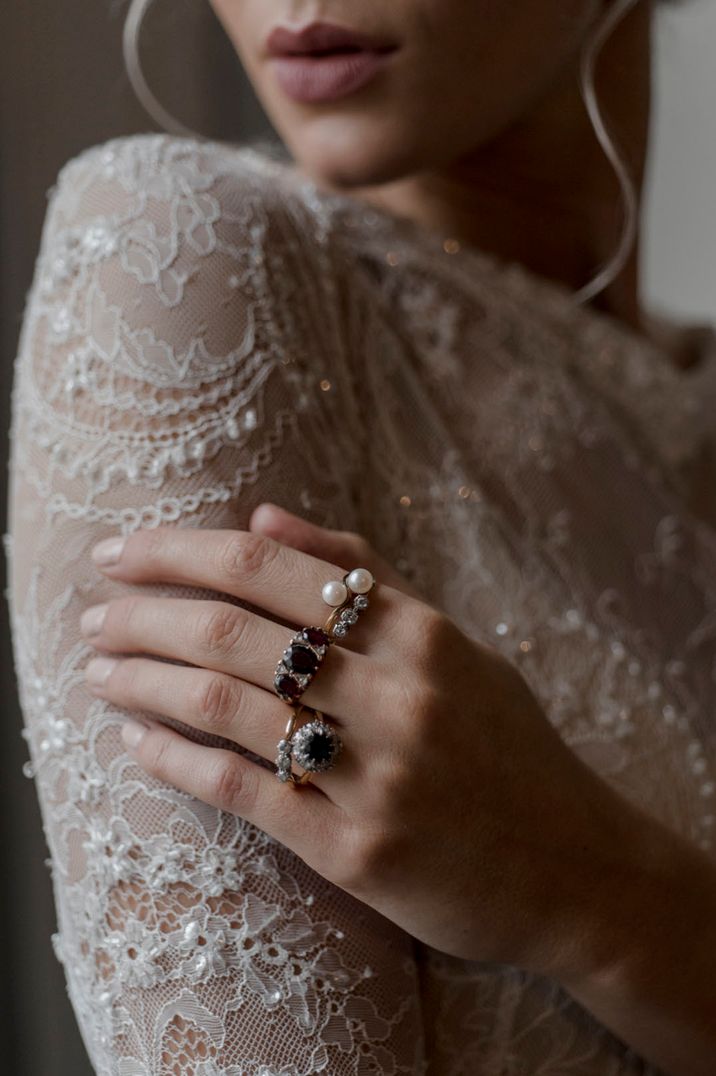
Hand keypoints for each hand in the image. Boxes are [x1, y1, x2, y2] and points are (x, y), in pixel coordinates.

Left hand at [80, 503, 636, 981]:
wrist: (577, 868)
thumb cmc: (507, 747)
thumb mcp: (455, 646)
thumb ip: (367, 576)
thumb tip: (264, 519)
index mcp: (423, 632)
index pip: (275, 567)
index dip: (183, 551)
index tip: (122, 549)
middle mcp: (399, 694)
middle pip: (237, 632)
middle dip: (146, 613)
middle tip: (94, 613)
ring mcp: (378, 775)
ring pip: (226, 706)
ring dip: (144, 680)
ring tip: (98, 668)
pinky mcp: (357, 852)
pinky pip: (241, 792)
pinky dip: (174, 760)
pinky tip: (133, 742)